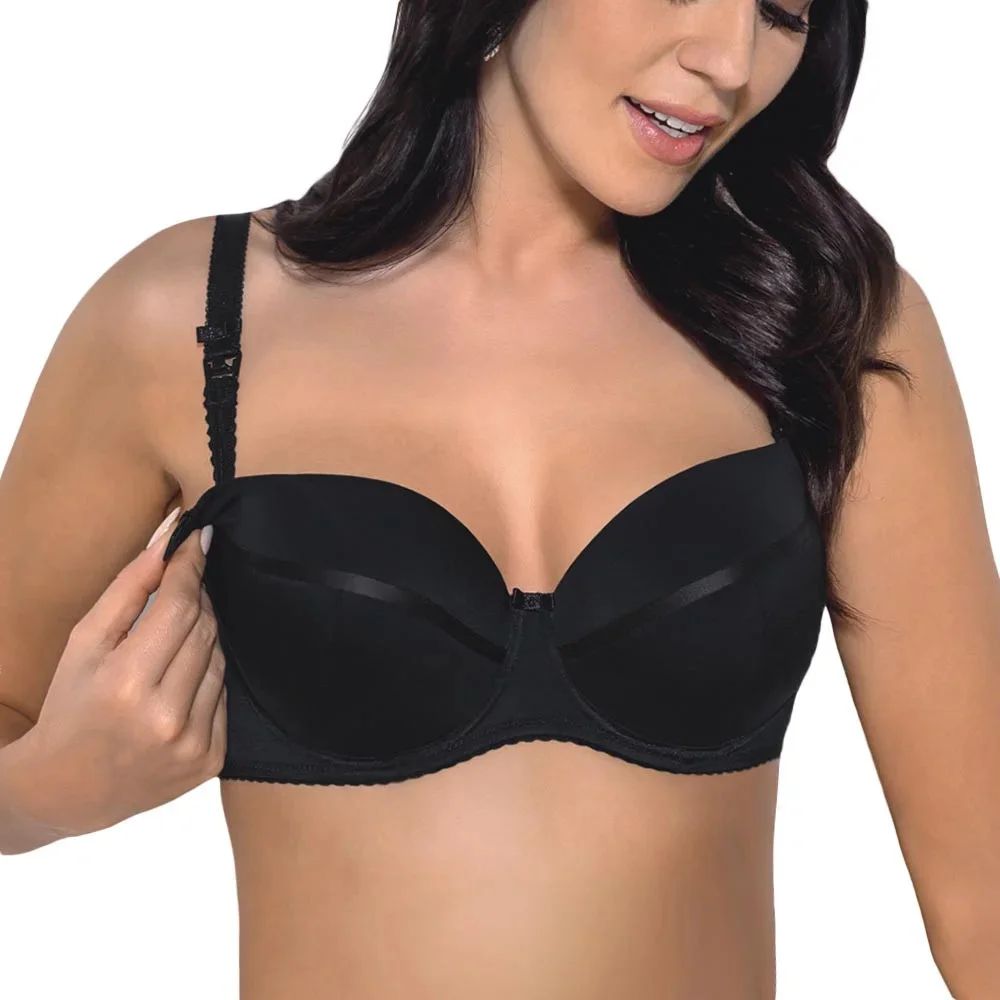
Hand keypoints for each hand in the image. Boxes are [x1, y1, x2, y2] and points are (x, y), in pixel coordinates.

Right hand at [16, 509, 225, 836]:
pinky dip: (208, 677)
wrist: (67, 789)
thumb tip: (170, 536)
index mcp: (126, 685)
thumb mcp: (86, 641)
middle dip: (197, 599)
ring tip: (173, 642)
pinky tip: (181, 680)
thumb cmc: (71, 705)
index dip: (191, 567)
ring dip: (204, 638)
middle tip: (183, 588)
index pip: (179, 606)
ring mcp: (192, 743)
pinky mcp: (211, 760)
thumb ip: (130, 587)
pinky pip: (225, 695)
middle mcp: (165, 718)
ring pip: (220, 659)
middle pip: (205, 628)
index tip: (198, 538)